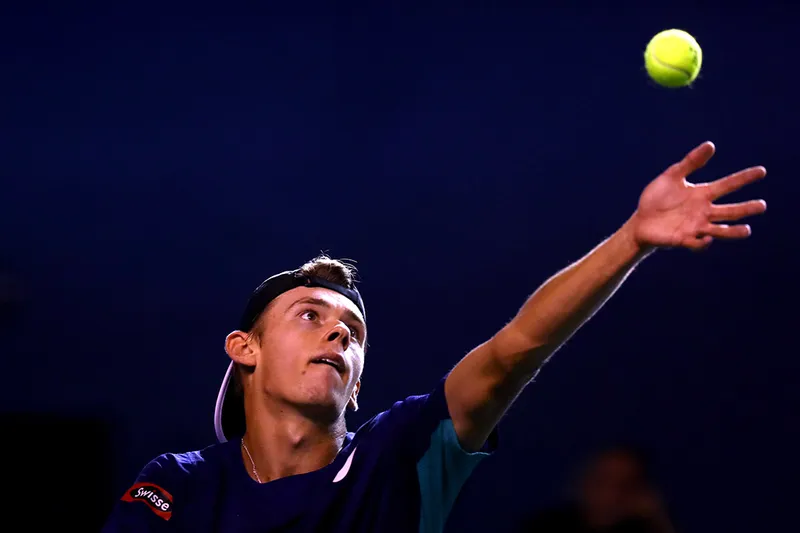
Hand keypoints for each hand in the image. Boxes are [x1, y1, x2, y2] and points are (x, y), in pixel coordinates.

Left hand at [629, 141, 766, 250]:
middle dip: (746, 208)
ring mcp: (695, 227)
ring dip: (733, 231)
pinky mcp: (683, 239)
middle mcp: (704, 212)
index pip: (728, 185)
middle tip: (762, 205)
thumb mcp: (672, 176)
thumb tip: (710, 145)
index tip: (761, 171)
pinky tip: (707, 238)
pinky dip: (703, 242)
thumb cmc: (657, 199)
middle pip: (730, 211)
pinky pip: (697, 243)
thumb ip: (690, 162)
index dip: (744, 178)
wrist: (640, 221)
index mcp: (702, 194)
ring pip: (720, 230)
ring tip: (747, 230)